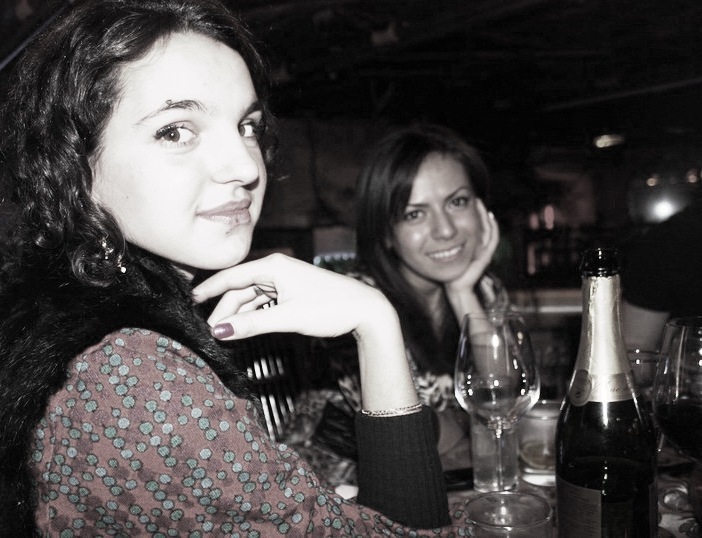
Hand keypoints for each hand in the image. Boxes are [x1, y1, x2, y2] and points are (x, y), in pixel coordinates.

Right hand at [192, 253, 395, 339]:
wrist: (365, 310)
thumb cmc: (330, 307)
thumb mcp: (288, 317)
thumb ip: (252, 324)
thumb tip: (220, 330)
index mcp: (274, 266)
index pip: (232, 276)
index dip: (209, 288)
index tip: (191, 299)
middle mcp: (277, 269)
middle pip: (240, 289)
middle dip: (224, 309)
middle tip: (210, 331)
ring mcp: (285, 281)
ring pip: (252, 297)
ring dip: (238, 314)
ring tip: (223, 333)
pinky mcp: (292, 292)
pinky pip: (265, 302)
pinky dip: (253, 315)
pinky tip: (244, 327)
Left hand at [445, 198, 498, 294]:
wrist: (455, 288)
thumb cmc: (448, 273)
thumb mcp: (446, 253)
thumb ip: (443, 244)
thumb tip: (432, 233)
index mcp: (472, 246)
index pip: (475, 225)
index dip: (474, 214)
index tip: (467, 202)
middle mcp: (480, 247)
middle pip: (484, 224)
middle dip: (480, 211)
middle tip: (475, 199)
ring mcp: (485, 251)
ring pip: (489, 229)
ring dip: (485, 215)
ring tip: (480, 203)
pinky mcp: (486, 255)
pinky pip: (492, 238)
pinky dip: (492, 227)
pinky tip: (489, 217)